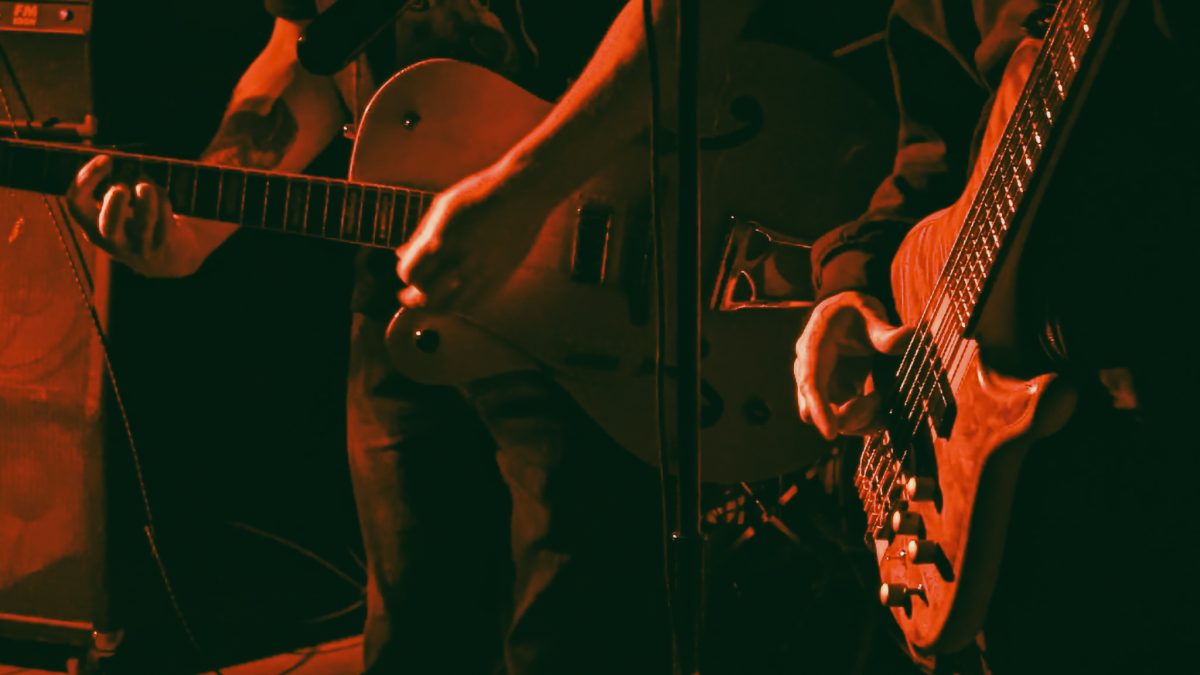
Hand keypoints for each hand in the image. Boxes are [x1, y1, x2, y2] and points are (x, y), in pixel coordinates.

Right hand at [65, 155, 206, 277]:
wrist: (169, 256)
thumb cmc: (137, 220)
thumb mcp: (119, 206)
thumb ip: (118, 184)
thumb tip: (126, 162)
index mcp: (92, 225)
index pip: (77, 204)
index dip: (86, 180)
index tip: (106, 159)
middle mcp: (112, 241)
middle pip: (107, 227)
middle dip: (114, 206)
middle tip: (120, 189)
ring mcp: (140, 247)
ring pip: (142, 226)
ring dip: (145, 203)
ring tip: (145, 186)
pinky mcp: (164, 246)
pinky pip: (165, 221)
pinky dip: (163, 202)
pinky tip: (160, 192)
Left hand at [395, 162, 549, 310]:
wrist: (523, 194)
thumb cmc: (479, 194)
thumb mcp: (442, 208)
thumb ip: (420, 235)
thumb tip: (400, 254)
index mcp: (443, 239)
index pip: (411, 273)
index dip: (405, 274)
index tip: (407, 269)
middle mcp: (462, 260)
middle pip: (427, 298)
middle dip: (413, 298)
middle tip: (409, 296)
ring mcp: (482, 272)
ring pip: (450, 307)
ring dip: (434, 305)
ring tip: (430, 299)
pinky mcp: (499, 278)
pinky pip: (472, 304)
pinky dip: (457, 304)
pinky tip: (454, 294)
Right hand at [794, 291, 912, 439]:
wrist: (842, 310)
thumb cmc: (852, 310)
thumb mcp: (869, 312)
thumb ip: (885, 331)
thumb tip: (911, 336)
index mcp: (813, 346)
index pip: (811, 381)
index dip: (819, 408)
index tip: (830, 433)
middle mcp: (808, 369)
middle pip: (814, 408)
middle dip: (848, 415)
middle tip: (879, 400)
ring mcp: (819, 384)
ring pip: (828, 417)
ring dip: (857, 421)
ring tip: (883, 403)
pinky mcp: (831, 393)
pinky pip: (840, 418)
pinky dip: (861, 421)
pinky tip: (881, 414)